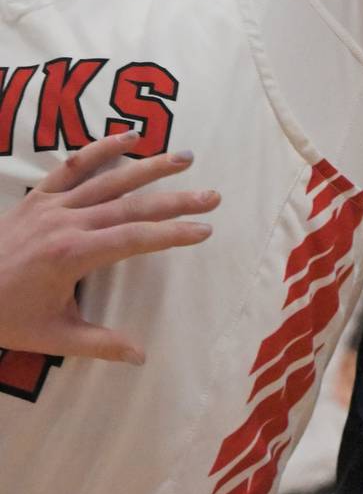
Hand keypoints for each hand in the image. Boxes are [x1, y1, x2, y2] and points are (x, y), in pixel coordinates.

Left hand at [0, 130, 218, 365]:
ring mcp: (52, 204)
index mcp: (73, 255)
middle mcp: (67, 222)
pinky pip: (74, 166)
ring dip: (150, 166)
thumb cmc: (6, 316)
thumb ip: (100, 345)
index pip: (134, 239)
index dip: (172, 234)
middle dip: (175, 200)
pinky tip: (130, 135)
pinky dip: (101, 147)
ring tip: (185, 157)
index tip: (204, 230)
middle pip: (131, 205)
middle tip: (212, 196)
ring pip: (109, 178)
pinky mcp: (38, 196)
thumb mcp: (53, 337)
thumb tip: (142, 357)